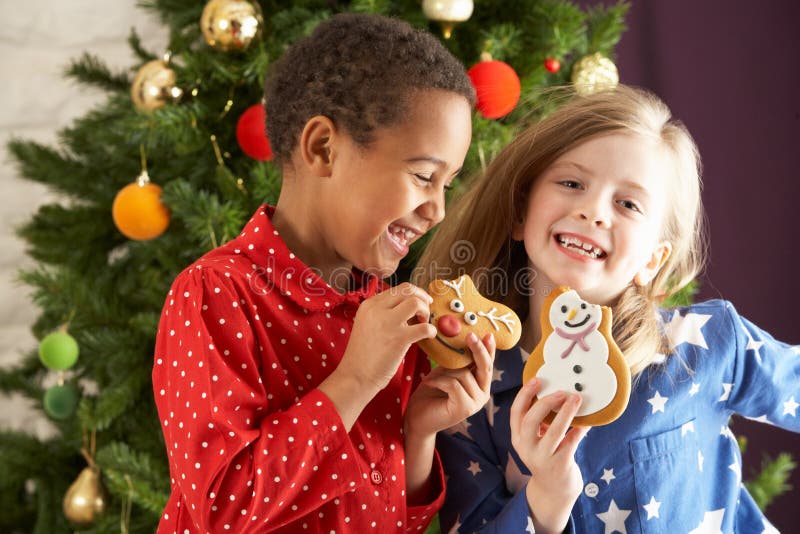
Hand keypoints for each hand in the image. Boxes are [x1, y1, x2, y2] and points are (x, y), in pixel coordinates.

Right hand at [335, 282, 435, 392]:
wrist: (355, 376)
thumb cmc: (363, 354)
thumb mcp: (366, 324)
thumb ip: (382, 313)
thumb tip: (408, 308)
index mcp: (369, 305)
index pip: (398, 288)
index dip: (413, 294)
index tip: (419, 303)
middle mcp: (377, 310)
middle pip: (408, 289)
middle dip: (422, 297)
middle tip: (427, 308)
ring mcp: (389, 323)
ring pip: (416, 303)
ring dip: (426, 311)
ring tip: (424, 323)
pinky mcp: (400, 339)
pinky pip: (425, 327)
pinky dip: (431, 330)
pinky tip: (428, 336)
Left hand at [405, 332, 495, 438]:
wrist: (417, 417)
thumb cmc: (430, 392)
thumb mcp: (446, 371)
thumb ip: (458, 361)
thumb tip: (463, 338)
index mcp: (480, 383)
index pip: (488, 363)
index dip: (488, 348)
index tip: (487, 334)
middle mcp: (483, 393)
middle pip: (485, 367)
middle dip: (478, 349)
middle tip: (470, 335)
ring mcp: (476, 403)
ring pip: (464, 374)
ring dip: (444, 372)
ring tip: (431, 377)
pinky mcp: (465, 408)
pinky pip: (454, 385)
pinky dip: (439, 381)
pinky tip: (428, 382)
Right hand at [510, 379, 587, 533]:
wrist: (554, 490)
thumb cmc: (547, 457)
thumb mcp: (537, 440)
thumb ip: (541, 422)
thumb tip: (558, 394)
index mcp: (518, 438)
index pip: (516, 412)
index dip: (525, 394)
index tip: (537, 379)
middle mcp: (526, 448)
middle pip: (530, 420)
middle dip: (546, 402)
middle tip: (562, 391)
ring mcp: (542, 458)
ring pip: (553, 431)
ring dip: (566, 412)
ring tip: (576, 399)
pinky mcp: (559, 465)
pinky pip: (570, 443)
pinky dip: (579, 430)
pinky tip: (586, 421)